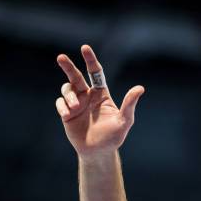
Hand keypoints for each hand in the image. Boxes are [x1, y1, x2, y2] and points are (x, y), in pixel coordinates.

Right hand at [55, 44, 144, 158]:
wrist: (98, 152)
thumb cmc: (114, 136)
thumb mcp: (124, 120)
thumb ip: (129, 104)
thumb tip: (140, 88)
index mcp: (101, 94)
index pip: (95, 73)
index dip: (90, 60)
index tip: (84, 48)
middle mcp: (87, 96)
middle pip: (76, 76)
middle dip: (68, 66)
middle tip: (61, 57)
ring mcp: (76, 104)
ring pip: (66, 89)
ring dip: (69, 96)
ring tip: (76, 108)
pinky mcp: (66, 113)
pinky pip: (60, 103)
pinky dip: (62, 106)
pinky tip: (68, 115)